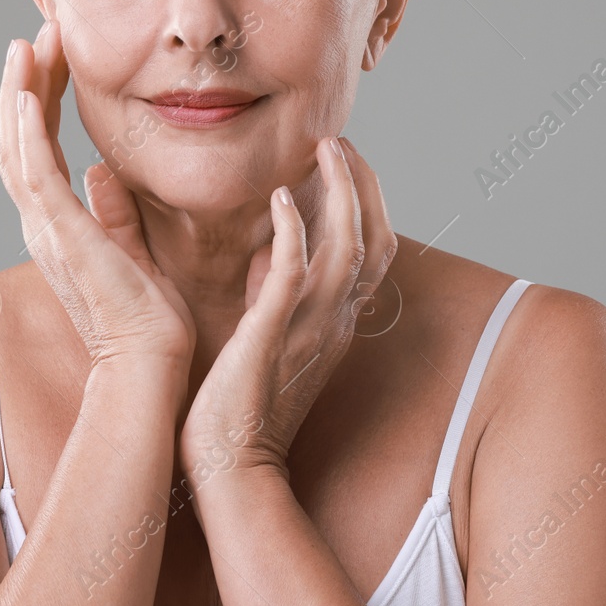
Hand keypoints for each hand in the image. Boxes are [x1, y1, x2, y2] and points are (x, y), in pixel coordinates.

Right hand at [0, 19, 196, 370]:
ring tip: (28, 44)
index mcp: (56, 224)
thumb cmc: (146, 317)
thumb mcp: (129, 249)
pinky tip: (29, 94)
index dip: (38, 97)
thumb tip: (103, 173)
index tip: (52, 54)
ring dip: (20, 92)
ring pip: (16, 147)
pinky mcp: (63, 236)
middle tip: (36, 32)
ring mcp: (47, 229)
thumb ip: (113, 211)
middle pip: (15, 138)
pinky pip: (36, 175)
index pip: (36, 147)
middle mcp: (41, 223)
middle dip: (24, 81)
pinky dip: (27, 133)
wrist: (150, 363)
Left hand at [178, 136, 396, 484]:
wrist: (230, 465)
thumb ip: (275, 296)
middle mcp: (334, 322)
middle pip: (376, 239)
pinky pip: (295, 273)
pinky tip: (282, 196)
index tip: (346, 160)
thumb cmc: (239, 405)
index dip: (368, 201)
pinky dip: (294, 230)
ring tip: (326, 148)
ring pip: (349, 246)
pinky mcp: (273, 334)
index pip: (372, 250)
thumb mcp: (269, 339)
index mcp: (335, 322)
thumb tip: (267, 254)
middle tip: (342, 141)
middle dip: (365, 184)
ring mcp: (310, 328)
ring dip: (342, 191)